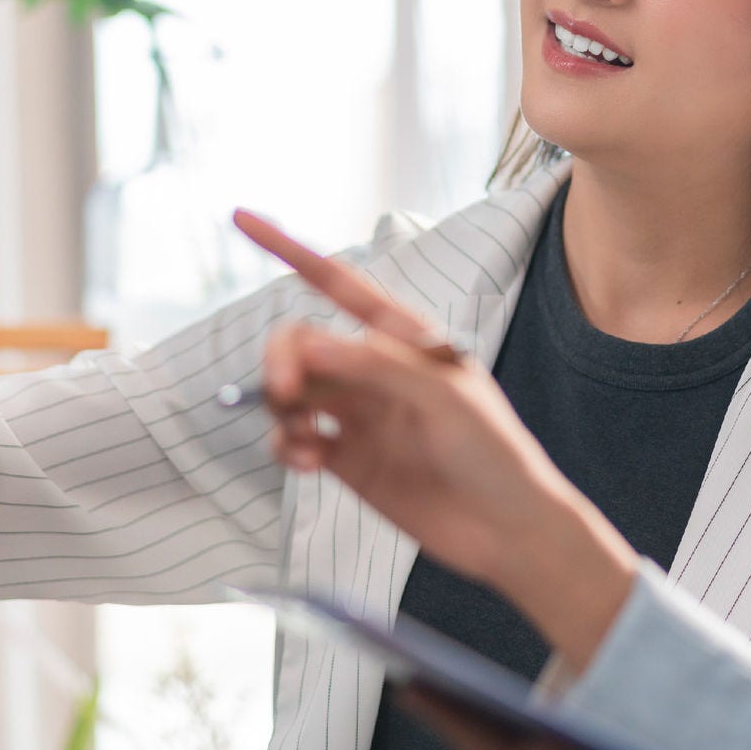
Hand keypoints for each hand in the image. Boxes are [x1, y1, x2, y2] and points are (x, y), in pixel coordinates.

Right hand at [237, 210, 637, 670]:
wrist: (508, 531)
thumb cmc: (496, 453)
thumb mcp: (445, 397)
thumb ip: (375, 366)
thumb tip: (310, 346)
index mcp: (404, 338)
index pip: (336, 283)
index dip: (288, 249)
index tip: (242, 218)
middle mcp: (375, 370)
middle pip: (299, 344)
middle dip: (280, 360)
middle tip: (284, 394)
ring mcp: (359, 415)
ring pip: (291, 393)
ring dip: (281, 410)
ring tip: (302, 439)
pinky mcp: (347, 460)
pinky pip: (294, 439)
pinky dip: (287, 447)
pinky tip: (306, 463)